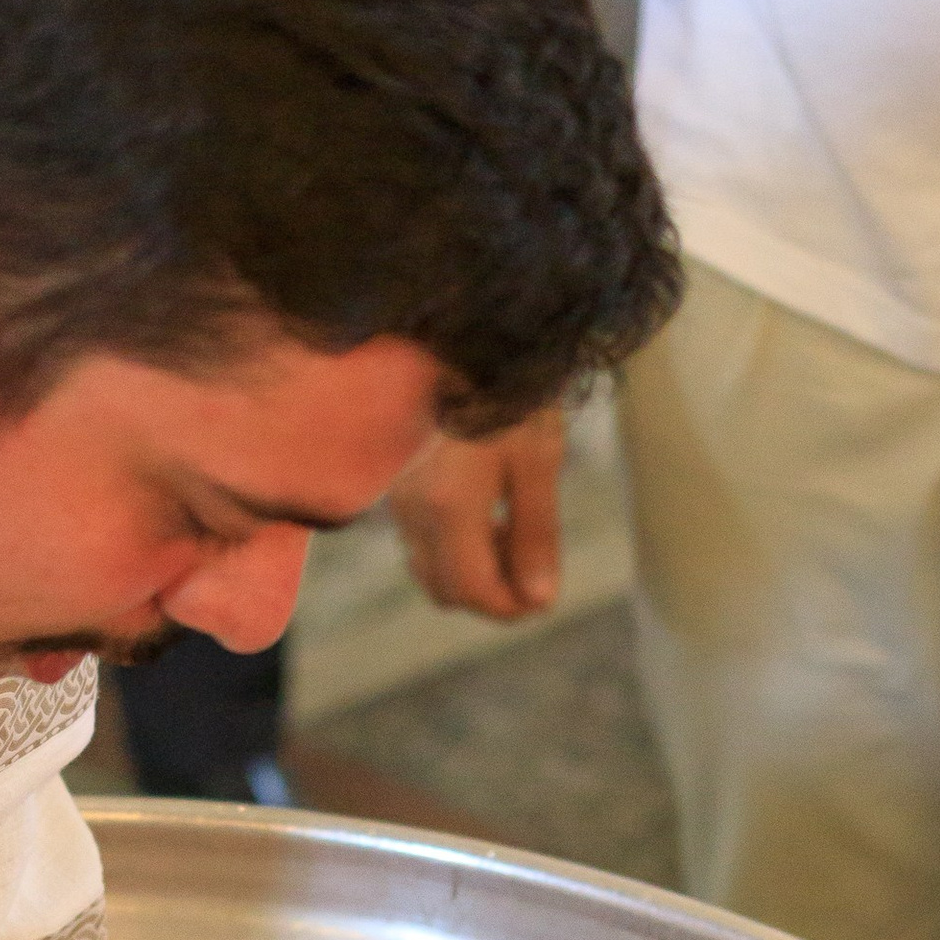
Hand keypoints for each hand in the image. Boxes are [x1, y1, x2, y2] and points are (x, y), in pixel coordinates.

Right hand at [389, 407, 565, 617]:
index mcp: (451, 508)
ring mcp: (398, 498)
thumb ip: (537, 533)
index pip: (474, 592)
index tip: (544, 595)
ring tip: (512, 526)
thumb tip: (540, 599)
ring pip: (431, 566)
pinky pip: (421, 537)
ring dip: (473, 567)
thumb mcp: (537, 457)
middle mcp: (414, 511)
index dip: (511, 608)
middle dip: (492, 591)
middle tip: (532, 560)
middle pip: (447, 590)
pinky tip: (486, 505)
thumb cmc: (506, 387)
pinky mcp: (395, 482)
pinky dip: (454, 543)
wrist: (455, 332)